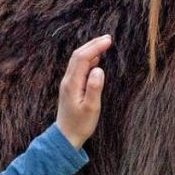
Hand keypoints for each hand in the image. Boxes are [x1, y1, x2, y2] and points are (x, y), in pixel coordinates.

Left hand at [56, 35, 111, 149]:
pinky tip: (96, 59)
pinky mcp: (71, 87)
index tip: (108, 41)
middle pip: (78, 55)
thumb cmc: (80, 124)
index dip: (95, 47)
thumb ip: (94, 88)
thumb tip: (99, 69)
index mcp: (72, 83)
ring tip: (104, 44)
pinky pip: (78, 67)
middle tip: (108, 38)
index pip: (83, 58)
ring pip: (77, 60)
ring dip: (90, 50)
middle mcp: (68, 80)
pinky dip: (87, 58)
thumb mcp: (91, 108)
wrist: (66, 136)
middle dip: (92, 44)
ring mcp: (68, 83)